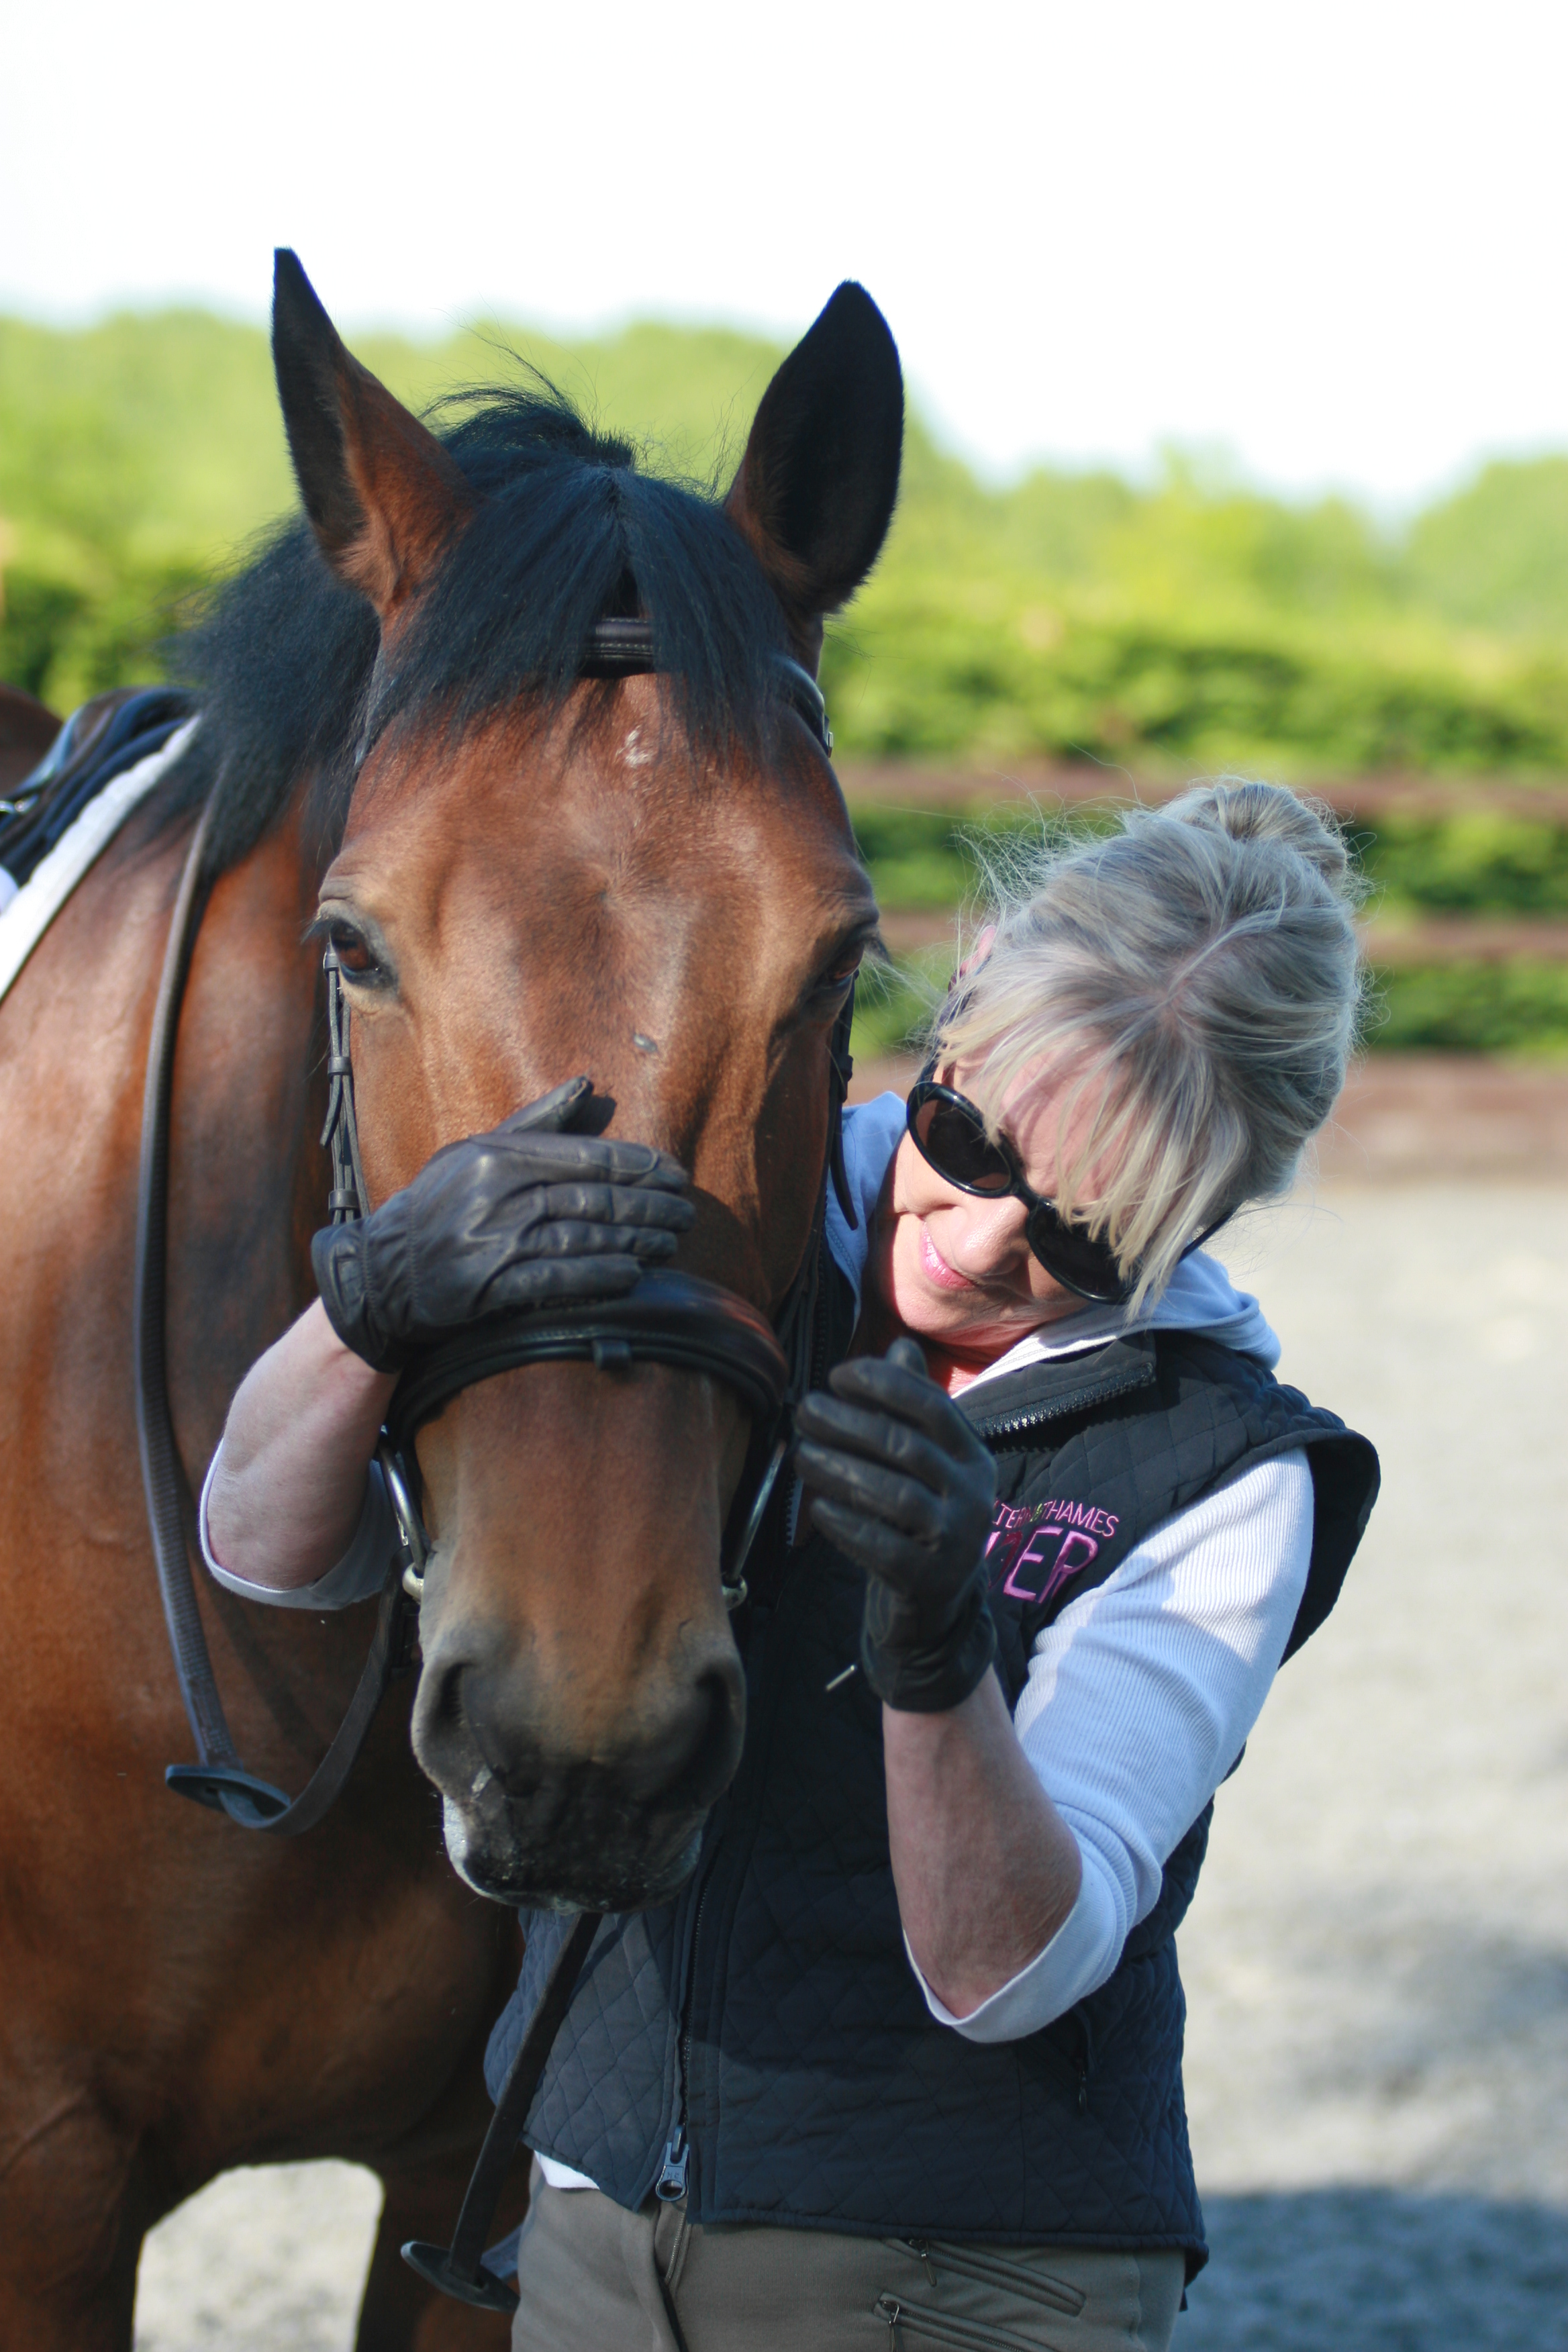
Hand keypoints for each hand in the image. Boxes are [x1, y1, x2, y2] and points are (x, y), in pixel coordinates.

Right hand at [311, 1077, 694, 1369]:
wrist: (383, 1270)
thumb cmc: (438, 1204)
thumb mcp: (475, 1153)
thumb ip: (535, 1123)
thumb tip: (585, 1084)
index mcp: (493, 1157)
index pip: (580, 1157)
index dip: (634, 1165)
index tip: (672, 1173)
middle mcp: (492, 1197)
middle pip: (588, 1199)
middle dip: (646, 1206)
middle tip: (684, 1213)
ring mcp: (489, 1243)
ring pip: (579, 1238)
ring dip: (633, 1242)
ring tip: (668, 1243)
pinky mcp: (486, 1288)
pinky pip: (556, 1281)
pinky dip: (598, 1276)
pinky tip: (631, 1274)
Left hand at [793, 1336, 998, 1712]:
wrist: (938, 1600)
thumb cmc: (920, 1513)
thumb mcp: (926, 1460)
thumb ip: (912, 1406)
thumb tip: (900, 1345)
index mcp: (973, 1455)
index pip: (932, 1406)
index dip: (884, 1385)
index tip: (838, 1375)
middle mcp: (974, 1493)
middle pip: (908, 1448)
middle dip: (851, 1424)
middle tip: (805, 1411)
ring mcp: (956, 1539)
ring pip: (896, 1496)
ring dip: (841, 1470)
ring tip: (802, 1454)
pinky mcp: (930, 1579)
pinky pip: (885, 1547)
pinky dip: (848, 1524)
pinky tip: (818, 1507)